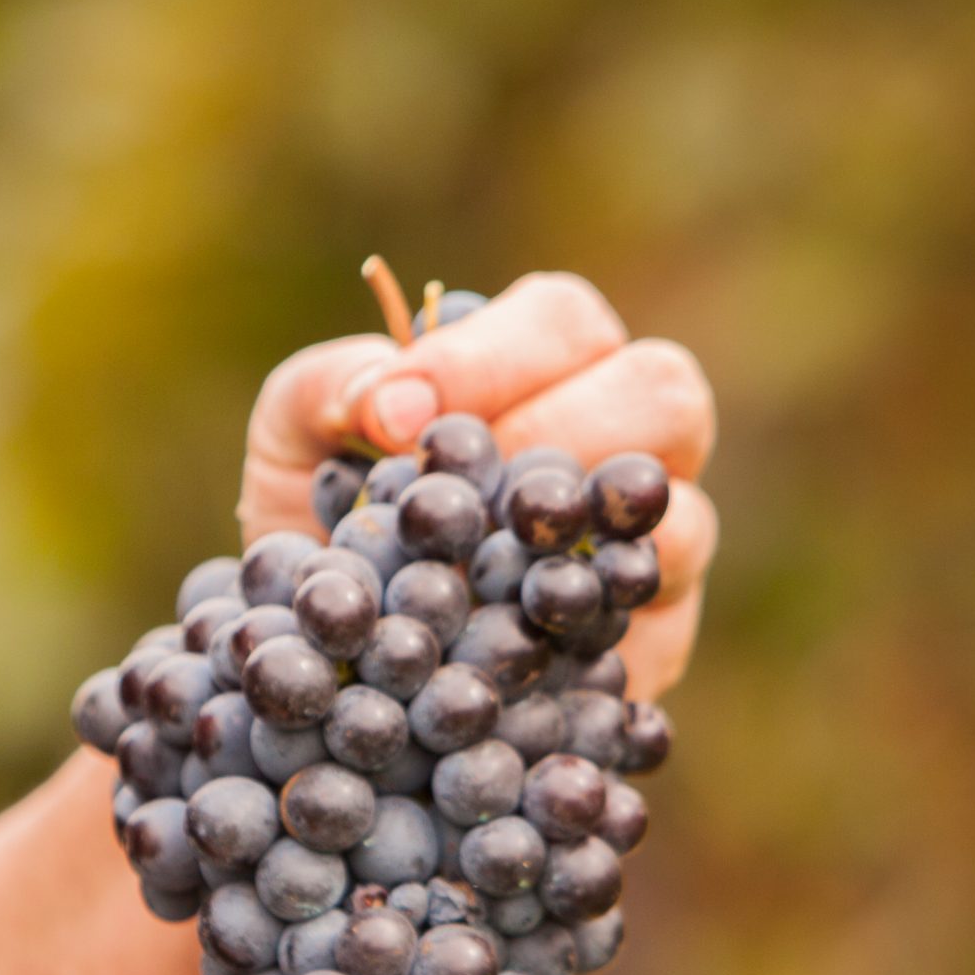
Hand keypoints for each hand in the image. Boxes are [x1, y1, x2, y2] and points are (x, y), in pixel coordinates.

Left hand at [236, 272, 717, 699]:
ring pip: (682, 518)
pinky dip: (579, 638)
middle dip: (563, 432)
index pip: (562, 320)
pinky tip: (500, 651)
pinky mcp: (651, 646)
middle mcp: (620, 440)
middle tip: (463, 493)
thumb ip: (323, 391)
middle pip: (665, 393)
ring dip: (583, 543)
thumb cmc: (321, 522)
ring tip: (484, 570)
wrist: (325, 654)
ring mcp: (651, 545)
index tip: (400, 416)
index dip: (491, 355)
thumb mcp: (291, 443)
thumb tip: (393, 403)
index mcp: (543, 366)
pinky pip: (657, 635)